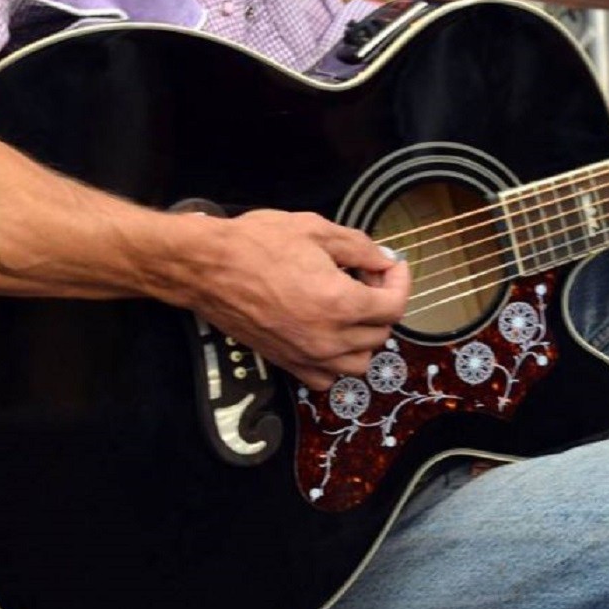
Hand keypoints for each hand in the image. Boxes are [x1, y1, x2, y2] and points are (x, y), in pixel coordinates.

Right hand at [171, 208, 409, 389]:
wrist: (208, 267)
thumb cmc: (257, 244)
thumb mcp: (316, 230)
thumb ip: (359, 247)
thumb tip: (383, 261)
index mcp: (340, 303)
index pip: (394, 306)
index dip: (400, 282)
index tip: (391, 266)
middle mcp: (328, 338)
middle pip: (380, 333)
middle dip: (382, 303)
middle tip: (365, 277)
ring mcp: (306, 355)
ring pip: (359, 363)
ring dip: (364, 336)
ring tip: (350, 307)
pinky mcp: (286, 363)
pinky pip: (326, 378)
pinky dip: (336, 362)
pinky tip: (328, 334)